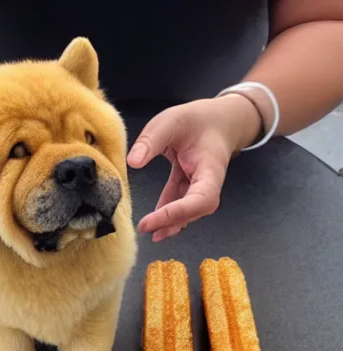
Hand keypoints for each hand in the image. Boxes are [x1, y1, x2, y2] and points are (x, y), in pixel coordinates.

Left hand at [127, 94, 260, 241]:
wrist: (218, 120)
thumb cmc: (197, 119)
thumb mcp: (171, 121)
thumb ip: (152, 140)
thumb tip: (132, 163)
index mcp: (211, 170)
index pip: (200, 200)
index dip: (177, 214)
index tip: (152, 220)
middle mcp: (208, 184)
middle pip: (194, 211)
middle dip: (170, 222)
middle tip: (144, 228)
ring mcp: (199, 187)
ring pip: (186, 212)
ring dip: (168, 223)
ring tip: (147, 231)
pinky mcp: (189, 187)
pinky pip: (178, 204)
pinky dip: (166, 214)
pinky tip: (151, 222)